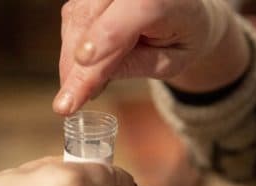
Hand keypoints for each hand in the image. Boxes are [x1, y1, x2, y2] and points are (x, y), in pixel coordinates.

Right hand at [54, 0, 249, 114]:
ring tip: (76, 89)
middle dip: (73, 63)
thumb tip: (90, 78)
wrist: (188, 12)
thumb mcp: (170, 62)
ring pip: (76, 15)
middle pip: (90, 17)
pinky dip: (71, 44)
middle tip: (67, 103)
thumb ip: (134, 66)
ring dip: (69, 55)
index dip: (99, 48)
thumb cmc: (184, 38)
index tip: (77, 84)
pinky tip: (80, 67)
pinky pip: (74, 14)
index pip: (124, 21)